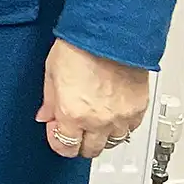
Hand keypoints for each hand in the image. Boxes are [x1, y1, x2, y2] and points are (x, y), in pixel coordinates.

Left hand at [36, 38, 149, 158]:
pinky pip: (130, 129)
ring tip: (95, 122)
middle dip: (79, 142)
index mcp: (72, 113)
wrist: (108, 33)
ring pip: (112, 142)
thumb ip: (49, 101)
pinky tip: (113, 113)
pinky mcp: (138, 108)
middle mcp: (97, 120)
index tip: (57, 131)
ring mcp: (120, 116)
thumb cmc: (79, 46)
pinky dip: (121, 125)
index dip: (58, 141)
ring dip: (102, 136)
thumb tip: (45, 116)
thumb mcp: (51, 73)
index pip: (65, 147)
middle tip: (76, 129)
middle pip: (89, 150)